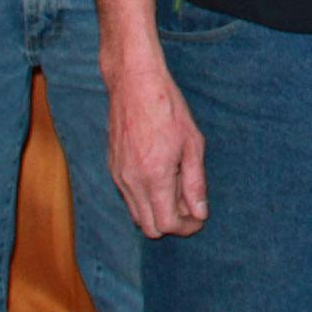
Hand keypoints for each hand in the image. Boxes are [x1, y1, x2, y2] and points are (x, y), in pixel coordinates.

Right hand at [102, 54, 208, 237]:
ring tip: (178, 190)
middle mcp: (131, 182)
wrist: (134, 84)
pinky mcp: (112, 167)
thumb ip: (195, 183)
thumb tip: (199, 213)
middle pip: (148, 227)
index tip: (199, 219)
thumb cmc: (168, 109)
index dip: (186, 228)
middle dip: (171, 224)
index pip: (166, 224)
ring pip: (136, 214)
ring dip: (157, 212)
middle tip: (190, 209)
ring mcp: (118, 176)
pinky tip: (161, 177)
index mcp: (154, 177)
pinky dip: (145, 198)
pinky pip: (128, 197)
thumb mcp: (193, 144)